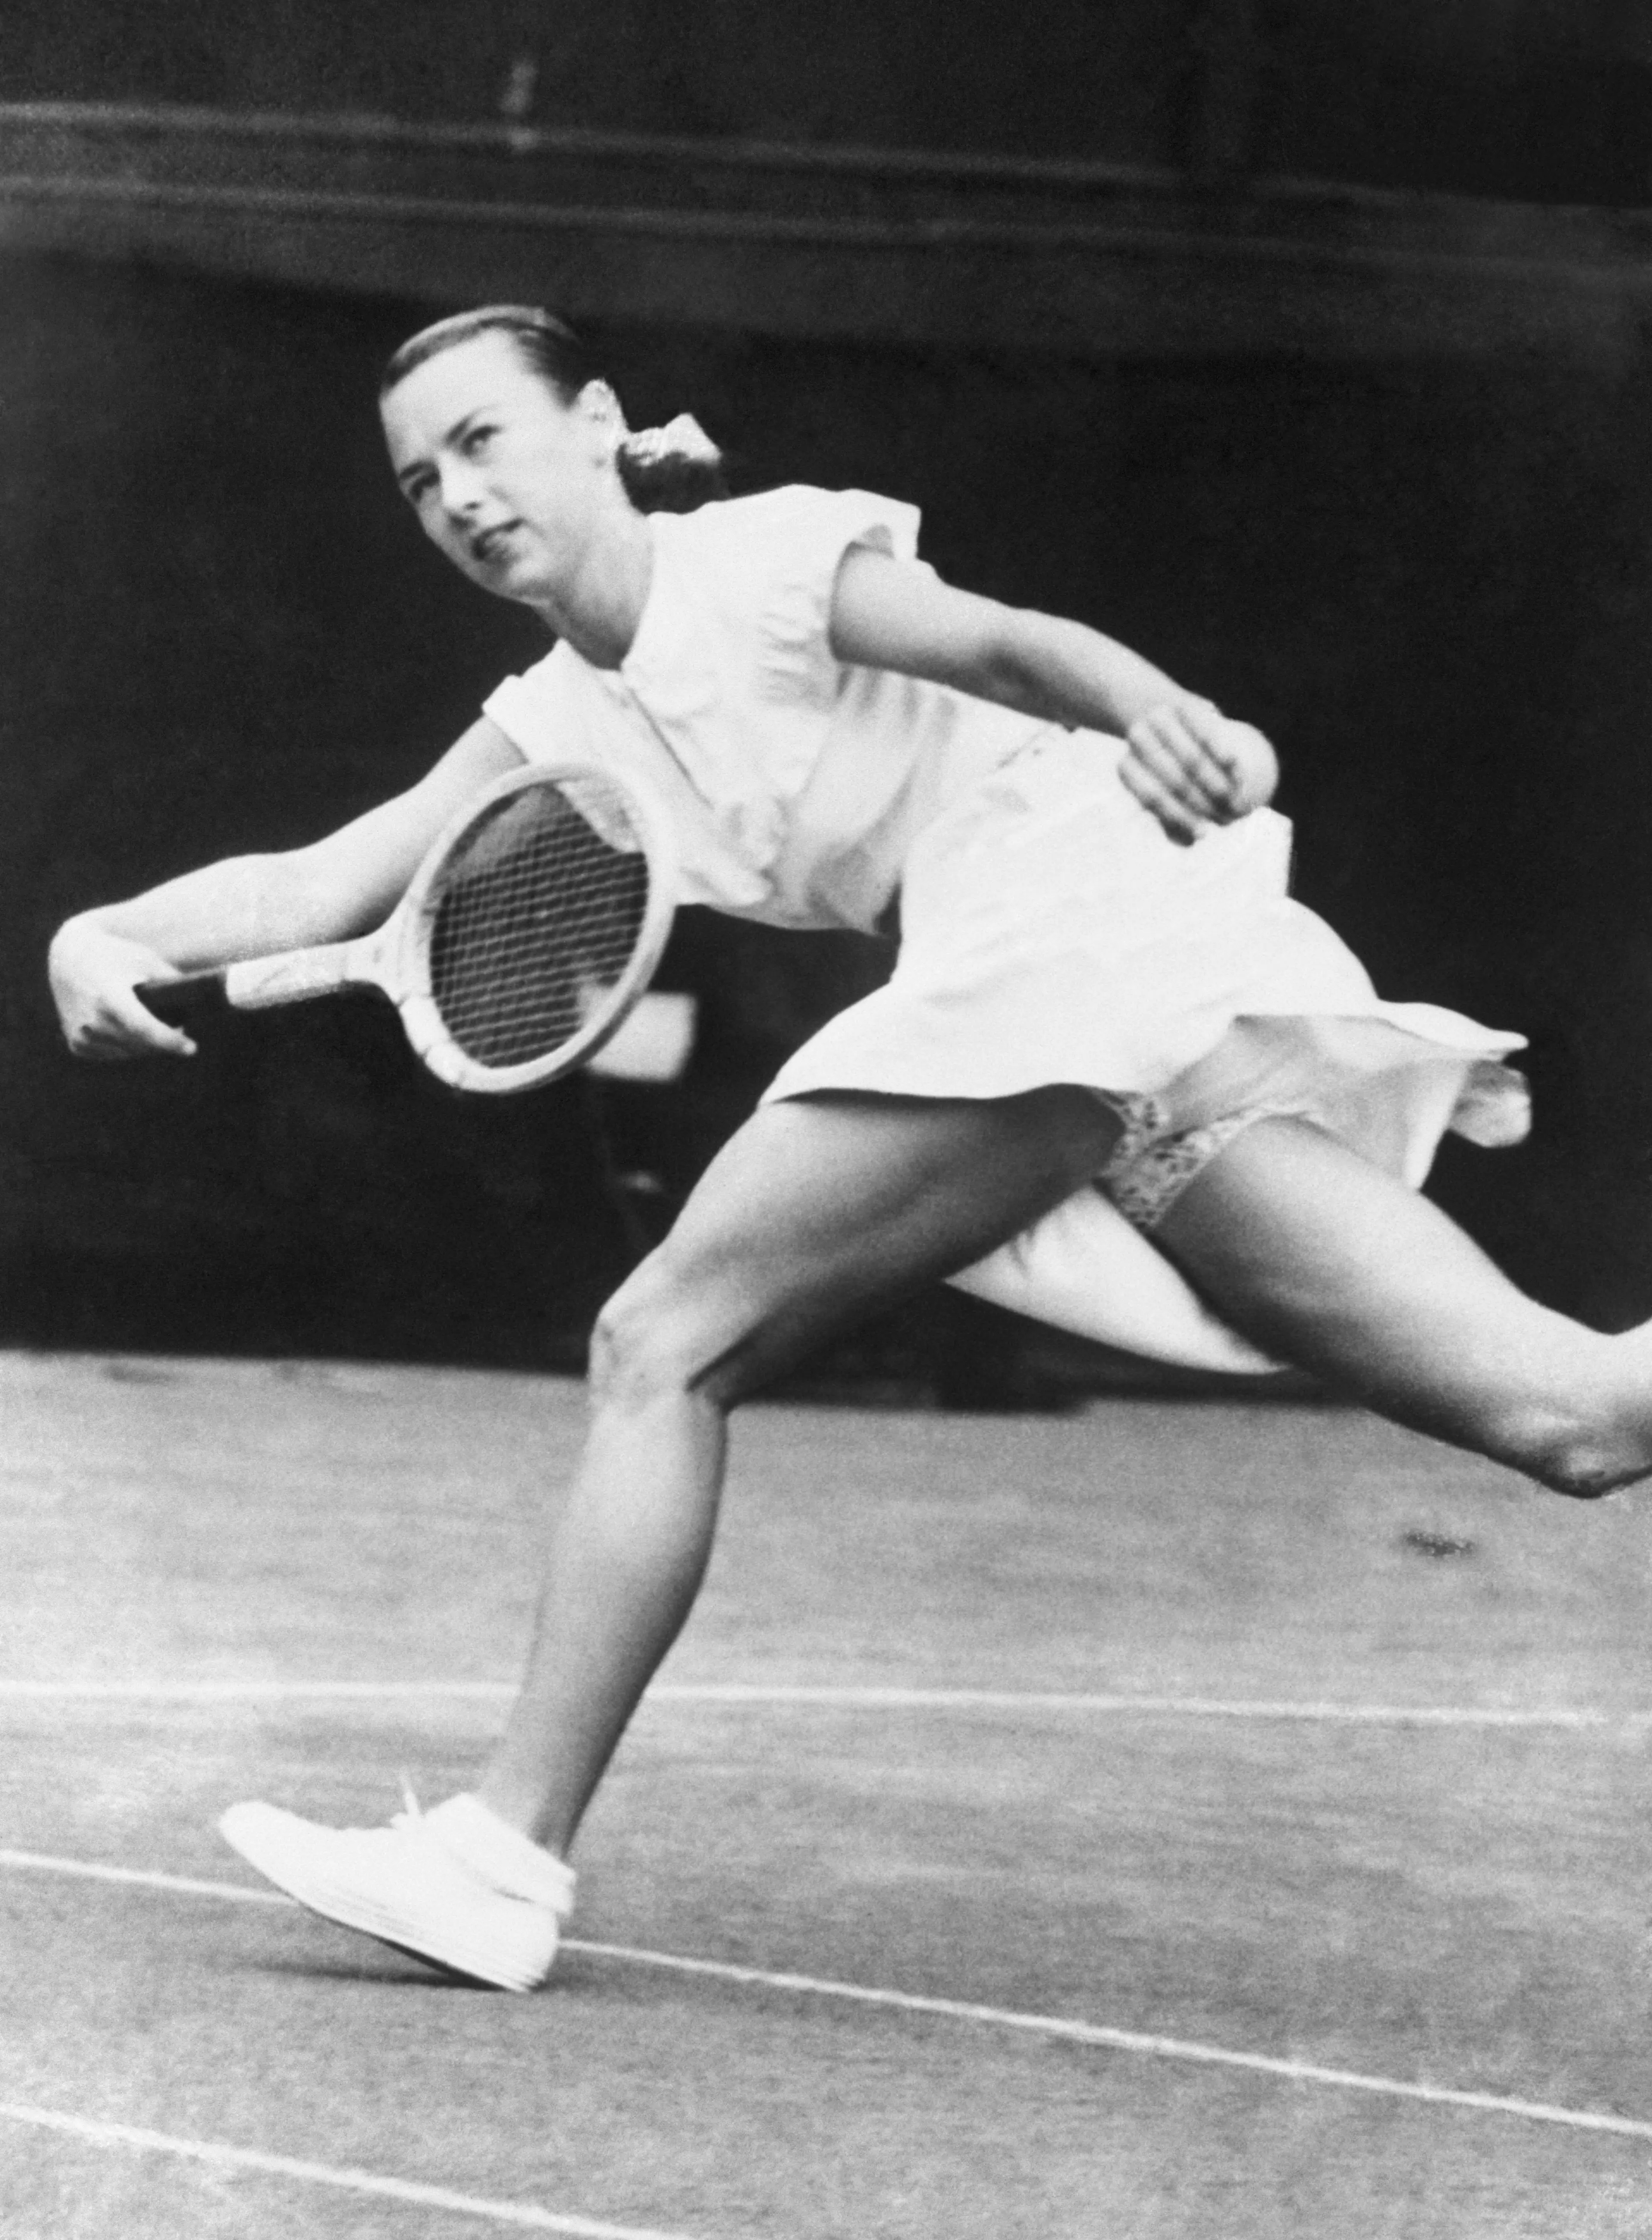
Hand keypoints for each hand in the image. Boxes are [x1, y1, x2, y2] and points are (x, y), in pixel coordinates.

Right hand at [48, 920, 197, 1060]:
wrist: (69, 959)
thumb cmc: (115, 956)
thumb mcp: (145, 960)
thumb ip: (170, 981)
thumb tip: (198, 1003)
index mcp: (107, 998)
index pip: (143, 1028)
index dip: (169, 1041)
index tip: (191, 1048)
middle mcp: (91, 1021)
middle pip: (141, 1044)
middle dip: (164, 1041)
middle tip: (180, 1028)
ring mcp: (82, 1035)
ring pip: (128, 1052)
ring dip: (146, 1045)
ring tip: (154, 1026)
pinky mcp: (76, 1044)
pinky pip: (112, 1053)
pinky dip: (125, 1046)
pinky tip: (128, 1031)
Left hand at [1120, 701, 1278, 844]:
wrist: (1168, 716)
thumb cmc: (1169, 771)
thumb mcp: (1165, 795)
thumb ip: (1173, 822)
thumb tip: (1190, 844)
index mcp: (1126, 764)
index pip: (1152, 797)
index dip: (1179, 818)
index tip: (1204, 834)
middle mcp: (1137, 738)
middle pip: (1175, 781)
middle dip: (1205, 805)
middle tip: (1228, 821)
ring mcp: (1159, 718)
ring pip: (1192, 760)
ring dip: (1218, 785)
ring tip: (1239, 806)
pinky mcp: (1185, 704)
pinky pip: (1207, 732)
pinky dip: (1221, 751)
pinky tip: (1237, 767)